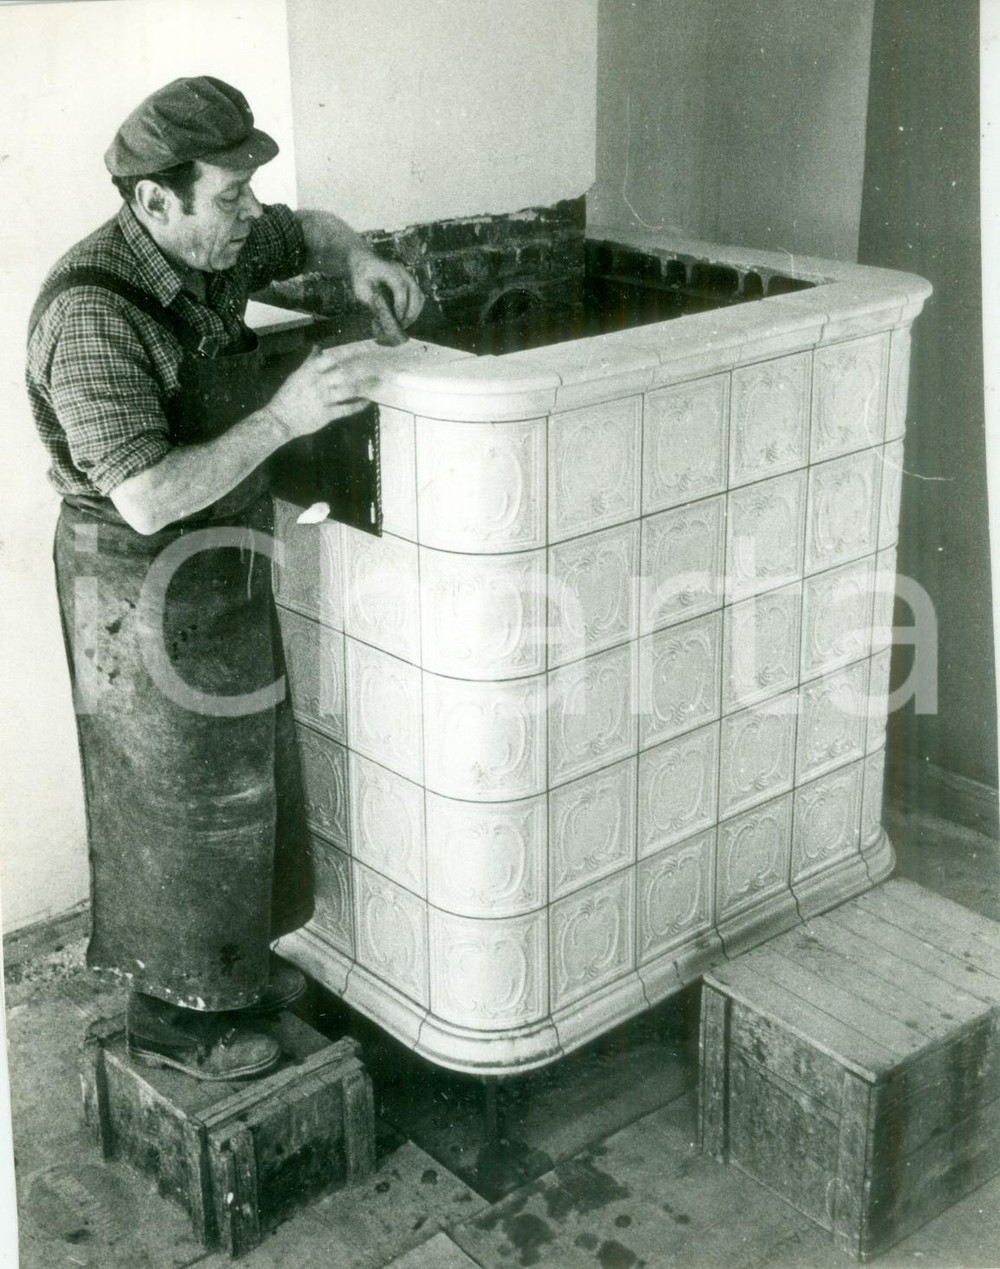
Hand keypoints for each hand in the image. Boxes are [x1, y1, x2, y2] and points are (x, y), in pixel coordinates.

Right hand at [265, 345, 379, 439]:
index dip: (350, 352)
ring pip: (349, 389)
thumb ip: (309, 362)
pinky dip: (359, 405)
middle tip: (377, 365)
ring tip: (377, 382)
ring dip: (365, 385)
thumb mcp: (296, 375)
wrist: (279, 419)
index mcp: (310, 371)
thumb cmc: (287, 396)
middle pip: (346, 371)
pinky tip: (367, 401)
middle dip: (363, 368)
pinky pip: (347, 409)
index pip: (333, 357)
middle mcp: (318, 383)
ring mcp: (323, 399)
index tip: (364, 349)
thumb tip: (318, 348)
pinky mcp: (327, 414)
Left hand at [348, 250, 424, 327]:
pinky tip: (405, 318)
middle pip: (415, 293)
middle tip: (401, 325)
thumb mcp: (360, 289)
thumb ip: (371, 302)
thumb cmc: (362, 276)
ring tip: (403, 323)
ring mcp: (409, 277)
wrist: (366, 262)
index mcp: (388, 270)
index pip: (400, 287)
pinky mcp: (411, 283)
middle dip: (410, 313)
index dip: (400, 305)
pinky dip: (414, 310)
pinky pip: (419, 298)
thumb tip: (383, 318)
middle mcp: (402, 272)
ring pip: (420, 297)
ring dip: (414, 313)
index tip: (396, 318)